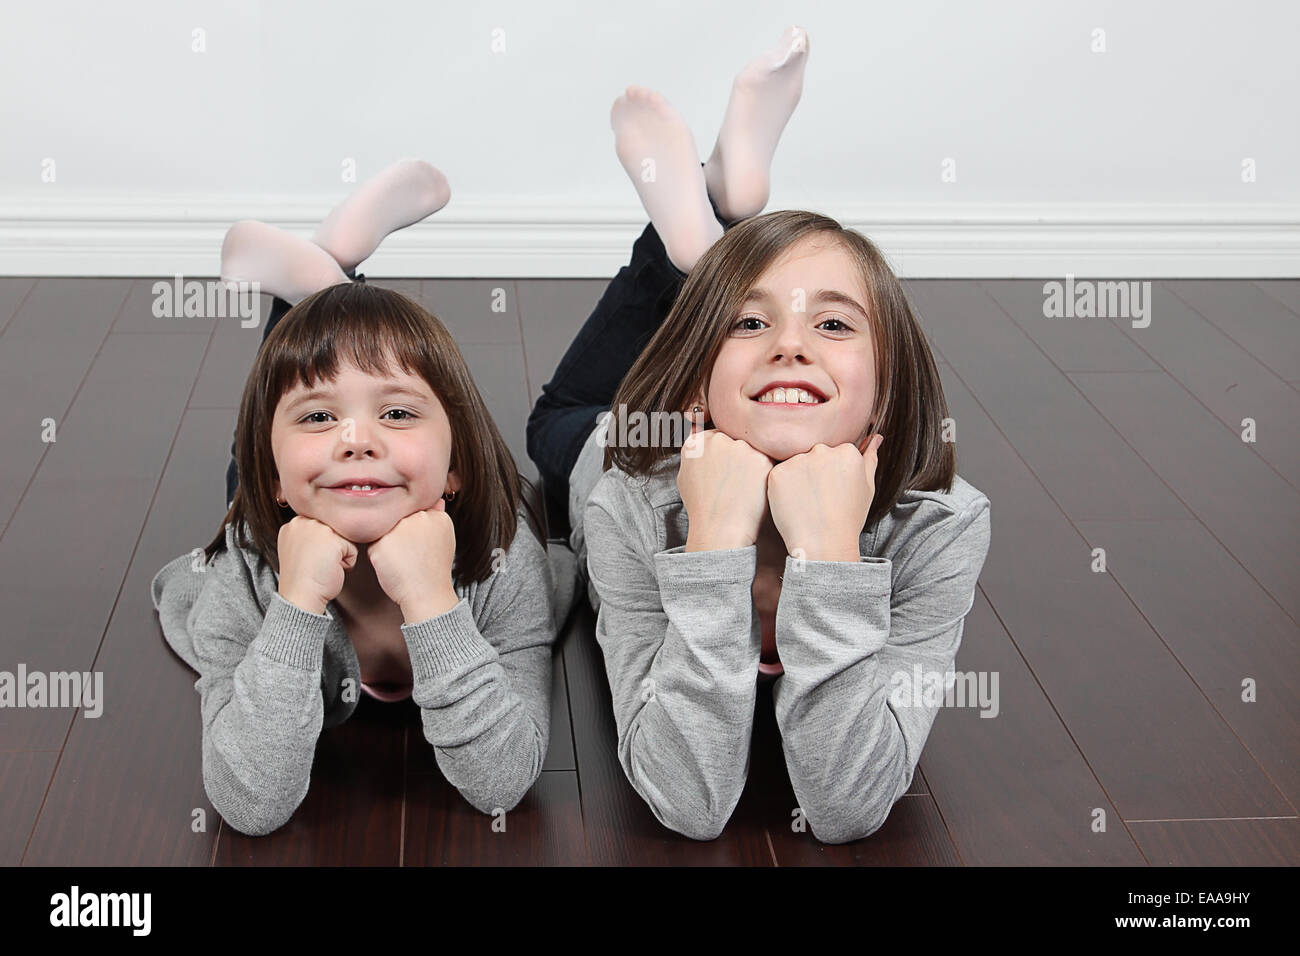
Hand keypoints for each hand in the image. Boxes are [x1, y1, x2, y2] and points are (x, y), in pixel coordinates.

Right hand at [276, 515, 358, 614]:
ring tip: (323, 566)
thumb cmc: (303, 579)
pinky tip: (330, 570)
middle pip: (335, 530)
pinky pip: (353, 550)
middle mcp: (304, 522)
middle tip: (316, 565)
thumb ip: (311, 535)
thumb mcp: (300, 549)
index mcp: (294, 524)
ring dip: (340, 555)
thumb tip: (331, 533)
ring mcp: (318, 528)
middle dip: (332, 549)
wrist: (300, 597)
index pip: (323, 526)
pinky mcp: (333, 540)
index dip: (323, 547)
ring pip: (345, 539)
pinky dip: (347, 564)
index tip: (310, 561)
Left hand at [367, 498, 459, 622]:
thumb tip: (436, 499)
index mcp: (434, 515)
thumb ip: (438, 515)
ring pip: (384, 529)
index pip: (412, 511)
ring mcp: (399, 529)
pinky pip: (372, 543)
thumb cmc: (434, 568)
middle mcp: (417, 518)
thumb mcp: (444, 536)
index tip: (417, 544)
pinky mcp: (381, 543)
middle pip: (397, 518)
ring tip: (402, 559)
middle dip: (399, 532)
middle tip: (410, 553)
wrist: (427, 594)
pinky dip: (378, 555)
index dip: (412, 527)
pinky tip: (392, 564)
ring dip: (388, 542)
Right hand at [678, 428, 774, 550]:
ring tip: (744, 488)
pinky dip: (765, 474)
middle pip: (736, 439)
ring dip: (753, 464)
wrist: (720, 529)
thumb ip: (695, 455)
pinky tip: (755, 490)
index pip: (717, 437)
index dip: (724, 455)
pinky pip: (768, 461)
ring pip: (754, 448)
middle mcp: (717, 440)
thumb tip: (702, 440)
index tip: (726, 470)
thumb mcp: (685, 477)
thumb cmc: (703, 508)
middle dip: (739, 457)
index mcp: (697, 443)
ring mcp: (741, 447)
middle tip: (737, 481)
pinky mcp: (762, 459)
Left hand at [767, 434, 883, 561]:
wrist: (824, 544)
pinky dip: (783, 489)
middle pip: (814, 455)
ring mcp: (798, 461)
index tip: (833, 492)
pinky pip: (780, 476)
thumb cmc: (848, 519)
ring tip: (807, 504)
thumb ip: (870, 458)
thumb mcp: (867, 487)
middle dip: (814, 472)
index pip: (835, 453)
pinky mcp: (778, 473)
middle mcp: (823, 450)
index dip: (832, 475)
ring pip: (795, 464)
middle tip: (819, 499)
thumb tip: (877, 437)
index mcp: (847, 451)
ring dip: (798, 479)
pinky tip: (794, 505)